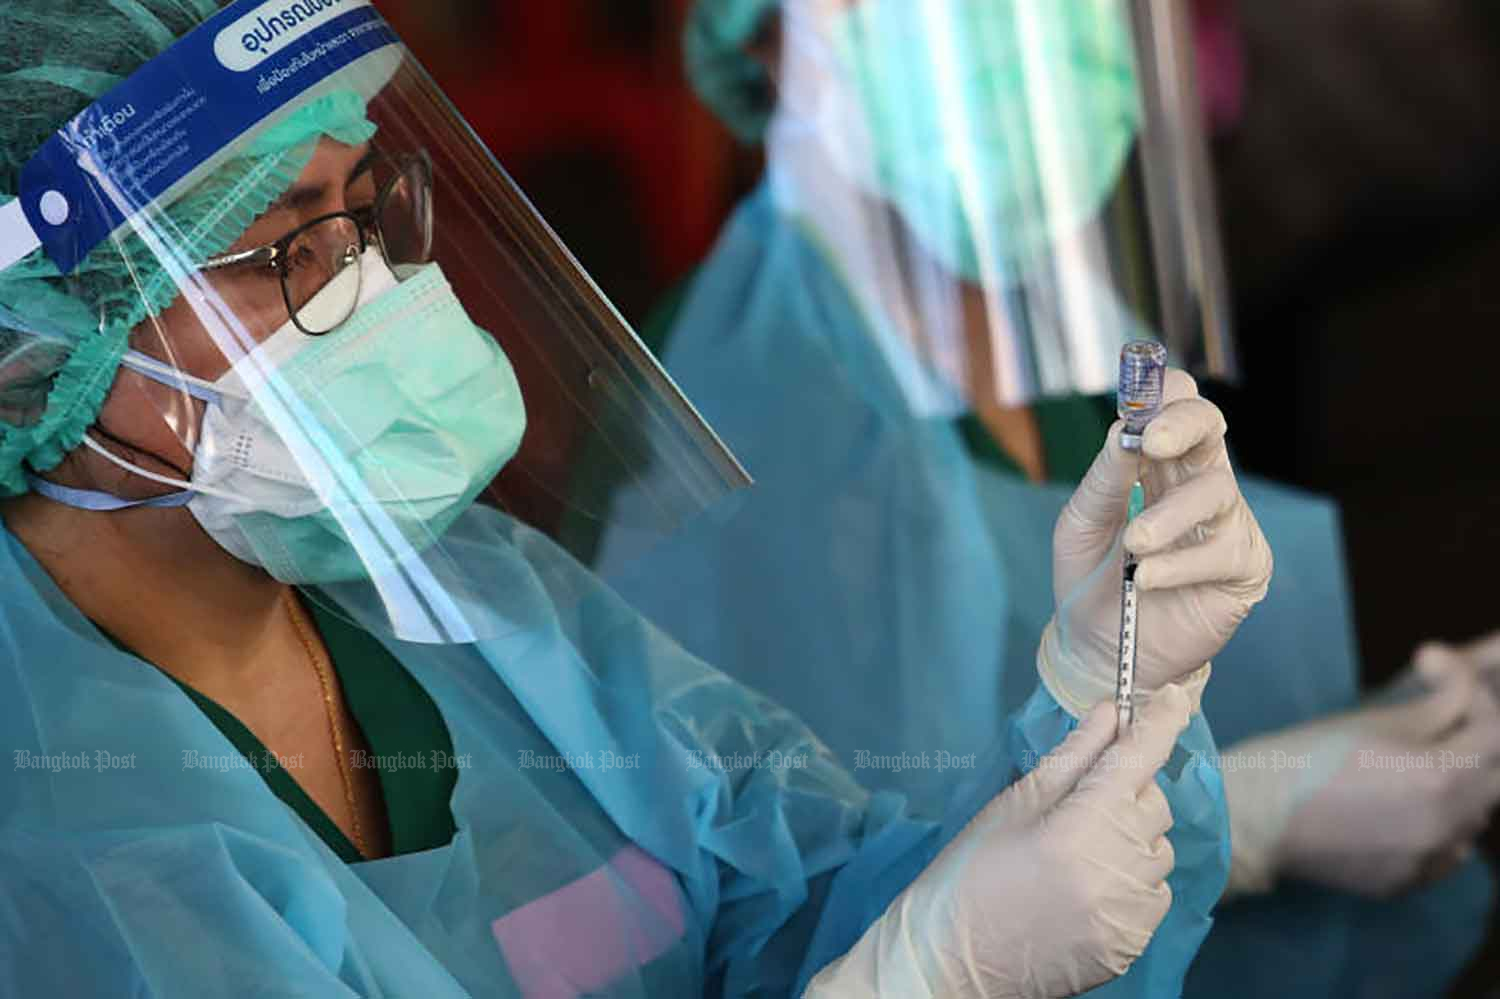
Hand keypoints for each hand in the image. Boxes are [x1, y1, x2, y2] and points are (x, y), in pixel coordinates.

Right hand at [806, 687, 1192, 998]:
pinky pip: (1155, 895)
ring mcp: (1129, 912)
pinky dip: (1131, 884)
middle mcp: (1117, 869)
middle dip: (1128, 791)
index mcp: (1082, 825)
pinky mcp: (1132, 945)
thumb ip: (1072, 756)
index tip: (1177, 698)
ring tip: (1079, 854)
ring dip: (1131, 840)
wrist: (953, 958)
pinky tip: (1088, 890)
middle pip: (1155, 803)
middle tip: (1081, 803)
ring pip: (1158, 851)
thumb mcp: (1014, 804)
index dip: (1161, 722)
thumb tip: (1110, 711)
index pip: (1138, 758)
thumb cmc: (972, 871)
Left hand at [1041, 371, 1272, 715]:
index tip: (1137, 406)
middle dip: (1183, 424)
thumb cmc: (1091, 580)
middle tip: (1151, 440)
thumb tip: (1122, 431)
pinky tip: (1147, 580)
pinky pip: (1222, 551)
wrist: (1101, 651)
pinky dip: (1180, 564)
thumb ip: (1103, 480)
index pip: (1176, 405)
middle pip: (1210, 426)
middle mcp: (1196, 482)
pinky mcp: (1244, 567)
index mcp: (1157, 463)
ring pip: (1216, 491)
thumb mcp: (1081, 525)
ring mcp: (1225, 522)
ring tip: (1134, 545)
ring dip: (1169, 515)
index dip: (1163, 395)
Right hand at [1221, 649, 1499, 897]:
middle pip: (1491, 777)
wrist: (1252, 819)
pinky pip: (1446, 850)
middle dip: (1469, 742)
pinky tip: (1399, 808)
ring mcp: (1431, 859)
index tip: (1432, 666)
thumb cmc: (1303, 757)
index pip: (1491, 729)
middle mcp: (1449, 823)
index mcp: (1442, 775)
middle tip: (1432, 720)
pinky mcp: (1409, 882)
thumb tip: (1463, 681)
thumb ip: (1438, 701)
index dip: (1469, 691)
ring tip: (1411, 765)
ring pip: (1471, 816)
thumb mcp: (1373, 719)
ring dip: (1457, 786)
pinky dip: (1437, 826)